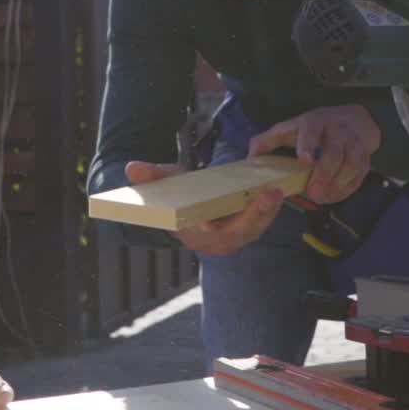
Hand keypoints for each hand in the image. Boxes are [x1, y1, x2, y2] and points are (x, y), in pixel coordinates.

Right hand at [125, 162, 283, 255]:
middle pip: (236, 233)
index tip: (209, 221)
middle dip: (253, 216)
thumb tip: (131, 168)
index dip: (205, 228)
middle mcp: (213, 241)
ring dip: (266, 213)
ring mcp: (232, 238)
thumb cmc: (177, 196)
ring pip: (252, 230)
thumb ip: (150, 176)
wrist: (190, 210)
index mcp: (190, 232)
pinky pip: (260, 223)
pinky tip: (277, 194)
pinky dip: (269, 211)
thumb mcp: (164, 183)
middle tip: (266, 195)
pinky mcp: (246, 231)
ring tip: (275, 192)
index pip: (200, 233)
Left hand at [248, 105, 380, 204]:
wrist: (353, 119)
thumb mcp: (288, 129)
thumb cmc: (313, 129)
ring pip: (352, 164)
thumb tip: (249, 158)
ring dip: (338, 184)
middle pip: (334, 153)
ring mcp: (353, 143)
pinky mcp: (365, 157)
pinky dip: (347, 188)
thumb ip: (267, 142)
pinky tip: (333, 196)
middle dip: (325, 175)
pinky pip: (360, 175)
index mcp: (313, 123)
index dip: (308, 145)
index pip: (311, 131)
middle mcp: (336, 131)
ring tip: (323, 198)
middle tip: (313, 193)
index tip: (304, 161)